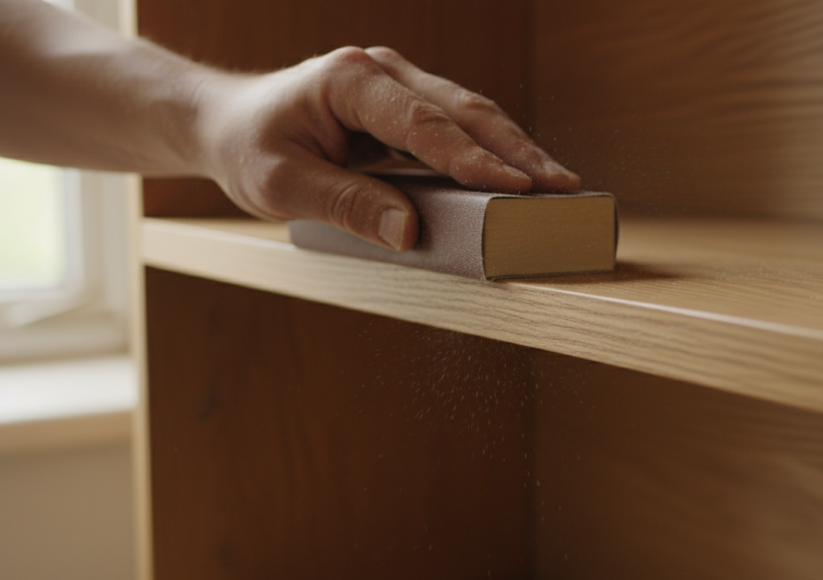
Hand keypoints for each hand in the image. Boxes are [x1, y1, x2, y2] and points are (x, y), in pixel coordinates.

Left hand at [193, 46, 580, 250]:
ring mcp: (398, 85)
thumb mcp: (280, 184)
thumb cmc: (249, 147)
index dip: (473, 158)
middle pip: (463, 110)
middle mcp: (382, 72)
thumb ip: (344, 205)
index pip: (424, 122)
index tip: (516, 188)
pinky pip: (457, 127)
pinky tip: (519, 176)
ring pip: (470, 114)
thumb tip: (409, 232)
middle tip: (562, 186)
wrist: (229, 123)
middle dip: (516, 150)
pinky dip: (491, 152)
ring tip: (556, 184)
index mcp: (350, 79)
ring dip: (514, 150)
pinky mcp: (405, 107)